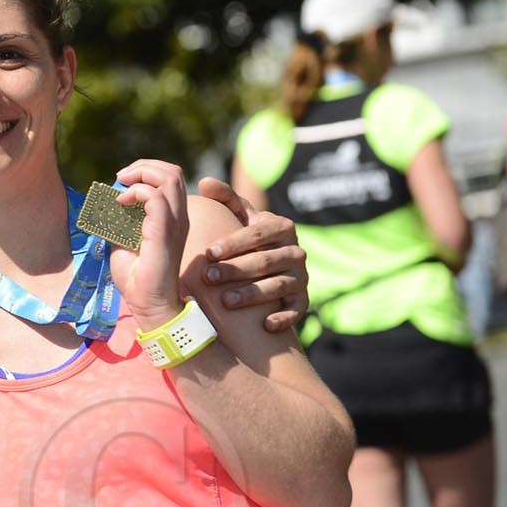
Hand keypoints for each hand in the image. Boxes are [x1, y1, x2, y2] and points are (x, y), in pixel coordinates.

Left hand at [108, 160, 188, 325]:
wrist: (147, 303)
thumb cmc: (137, 277)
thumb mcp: (123, 240)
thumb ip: (120, 220)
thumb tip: (108, 202)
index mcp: (172, 217)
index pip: (169, 178)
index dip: (145, 171)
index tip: (122, 181)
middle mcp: (179, 216)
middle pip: (171, 172)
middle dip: (143, 166)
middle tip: (121, 177)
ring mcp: (175, 223)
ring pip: (169, 178)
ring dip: (141, 174)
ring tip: (121, 185)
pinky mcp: (165, 232)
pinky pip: (156, 198)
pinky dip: (136, 193)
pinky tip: (120, 204)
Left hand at [196, 177, 307, 331]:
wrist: (269, 268)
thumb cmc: (245, 238)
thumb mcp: (238, 216)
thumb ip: (224, 198)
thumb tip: (204, 181)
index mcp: (281, 226)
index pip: (257, 233)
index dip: (233, 243)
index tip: (209, 252)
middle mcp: (295, 251)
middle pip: (266, 260)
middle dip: (236, 270)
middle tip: (209, 277)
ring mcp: (301, 276)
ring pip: (278, 285)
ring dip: (253, 294)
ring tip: (226, 301)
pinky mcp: (303, 299)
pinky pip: (297, 309)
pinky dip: (284, 317)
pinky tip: (265, 325)